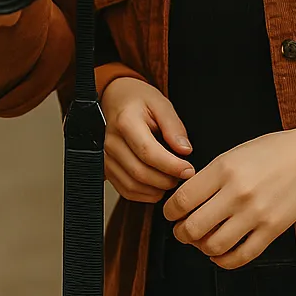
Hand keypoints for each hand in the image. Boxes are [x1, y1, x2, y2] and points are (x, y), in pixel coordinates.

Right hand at [102, 77, 194, 203]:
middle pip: (140, 173)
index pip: (148, 152)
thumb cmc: (139, 101)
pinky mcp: (106, 169)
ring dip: (157, 189)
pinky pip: (126, 190)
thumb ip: (173, 127)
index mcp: (125, 122)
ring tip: (172, 179)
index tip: (189, 170)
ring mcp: (106, 157)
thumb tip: (184, 151)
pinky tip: (158, 185)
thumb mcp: (161, 104)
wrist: (117, 100)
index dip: (171, 165)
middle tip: (183, 175)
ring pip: (132, 186)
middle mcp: (111, 142)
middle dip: (166, 180)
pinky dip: (145, 194)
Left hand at [165, 122, 295, 269]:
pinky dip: (224, 260)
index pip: (181, 199)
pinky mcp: (272, 230)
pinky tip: (221, 253)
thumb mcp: (234, 152)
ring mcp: (255, 214)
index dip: (169, 212)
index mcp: (224, 168)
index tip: (170, 214)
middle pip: (193, 227)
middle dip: (181, 233)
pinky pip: (241, 257)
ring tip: (202, 241)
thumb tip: (186, 197)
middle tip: (181, 231)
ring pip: (214, 246)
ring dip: (201, 248)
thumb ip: (210, 175)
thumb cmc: (275, 151)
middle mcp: (237, 193)